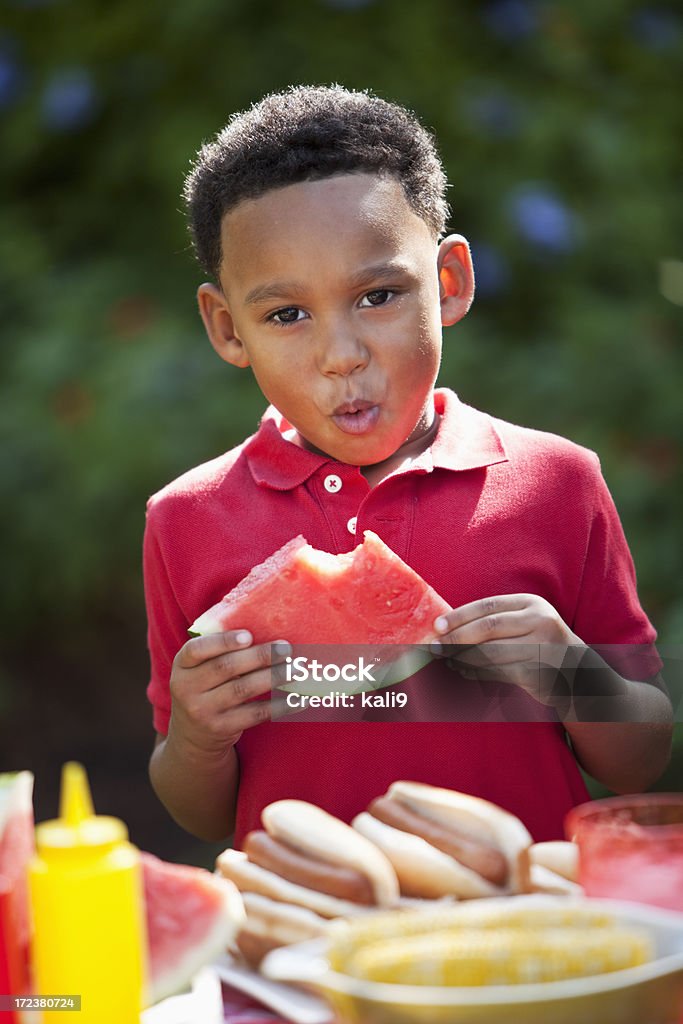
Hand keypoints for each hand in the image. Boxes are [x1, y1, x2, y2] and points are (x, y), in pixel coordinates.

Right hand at [167, 630, 289, 755]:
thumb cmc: (204, 689)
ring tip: (297, 669)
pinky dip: (280, 705)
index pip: (196, 649)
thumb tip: (265, 628)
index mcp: (181, 666)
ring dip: (273, 677)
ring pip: (243, 690)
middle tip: (286, 648)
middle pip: (226, 667)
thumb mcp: (198, 670)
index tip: (249, 636)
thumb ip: (219, 651)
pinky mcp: (221, 728)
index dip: (223, 642)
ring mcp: (203, 711)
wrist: (192, 737)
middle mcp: (186, 688)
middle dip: (260, 656)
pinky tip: (298, 699)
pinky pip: (255, 714)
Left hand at [433, 594, 581, 704]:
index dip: (460, 616)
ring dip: (463, 659)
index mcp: (532, 604)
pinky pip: (499, 673)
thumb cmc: (540, 643)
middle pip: (488, 628)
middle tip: (435, 647)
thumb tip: (448, 627)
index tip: (437, 626)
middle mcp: (540, 622)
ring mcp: (542, 648)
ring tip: (447, 660)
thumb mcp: (525, 622)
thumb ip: (495, 621)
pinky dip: (476, 673)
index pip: (488, 607)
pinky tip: (463, 671)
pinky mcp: (539, 673)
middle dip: (457, 638)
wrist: (579, 672)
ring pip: (491, 653)